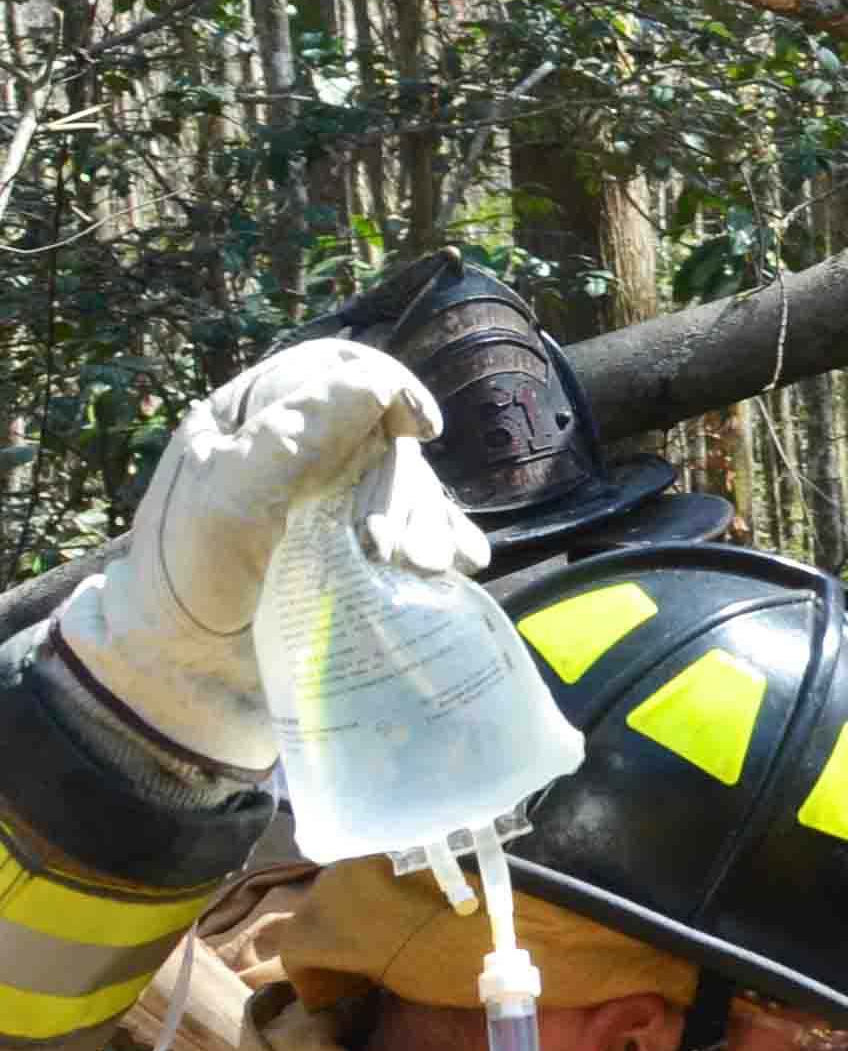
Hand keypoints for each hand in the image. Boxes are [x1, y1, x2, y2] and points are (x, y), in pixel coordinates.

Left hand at [57, 339, 475, 773]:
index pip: (336, 373)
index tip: (417, 428)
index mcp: (257, 421)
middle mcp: (304, 455)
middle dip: (403, 488)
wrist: (188, 678)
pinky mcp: (366, 554)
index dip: (386, 388)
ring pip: (411, 488)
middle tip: (394, 550)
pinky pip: (425, 532)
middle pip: (385, 437)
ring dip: (428, 523)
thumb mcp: (230, 499)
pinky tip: (455, 565)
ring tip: (421, 569)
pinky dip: (448, 545)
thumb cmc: (188, 581)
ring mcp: (337, 505)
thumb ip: (296, 437)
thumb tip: (377, 382)